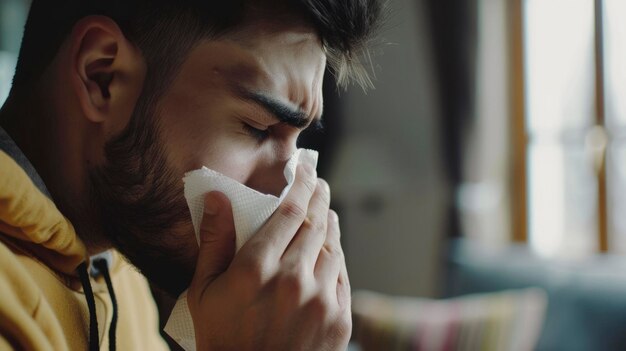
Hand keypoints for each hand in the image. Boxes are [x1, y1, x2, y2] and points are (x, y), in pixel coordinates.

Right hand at [187, 155, 350, 350]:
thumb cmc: (222, 339)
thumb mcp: (204, 291)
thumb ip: (214, 241)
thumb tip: (217, 197)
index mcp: (255, 269)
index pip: (288, 210)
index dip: (300, 183)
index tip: (305, 168)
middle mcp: (292, 279)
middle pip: (314, 222)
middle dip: (318, 196)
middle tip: (318, 182)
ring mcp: (320, 299)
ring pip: (332, 245)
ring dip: (330, 222)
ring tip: (325, 211)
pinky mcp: (338, 318)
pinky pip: (342, 273)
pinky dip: (336, 254)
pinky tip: (330, 247)